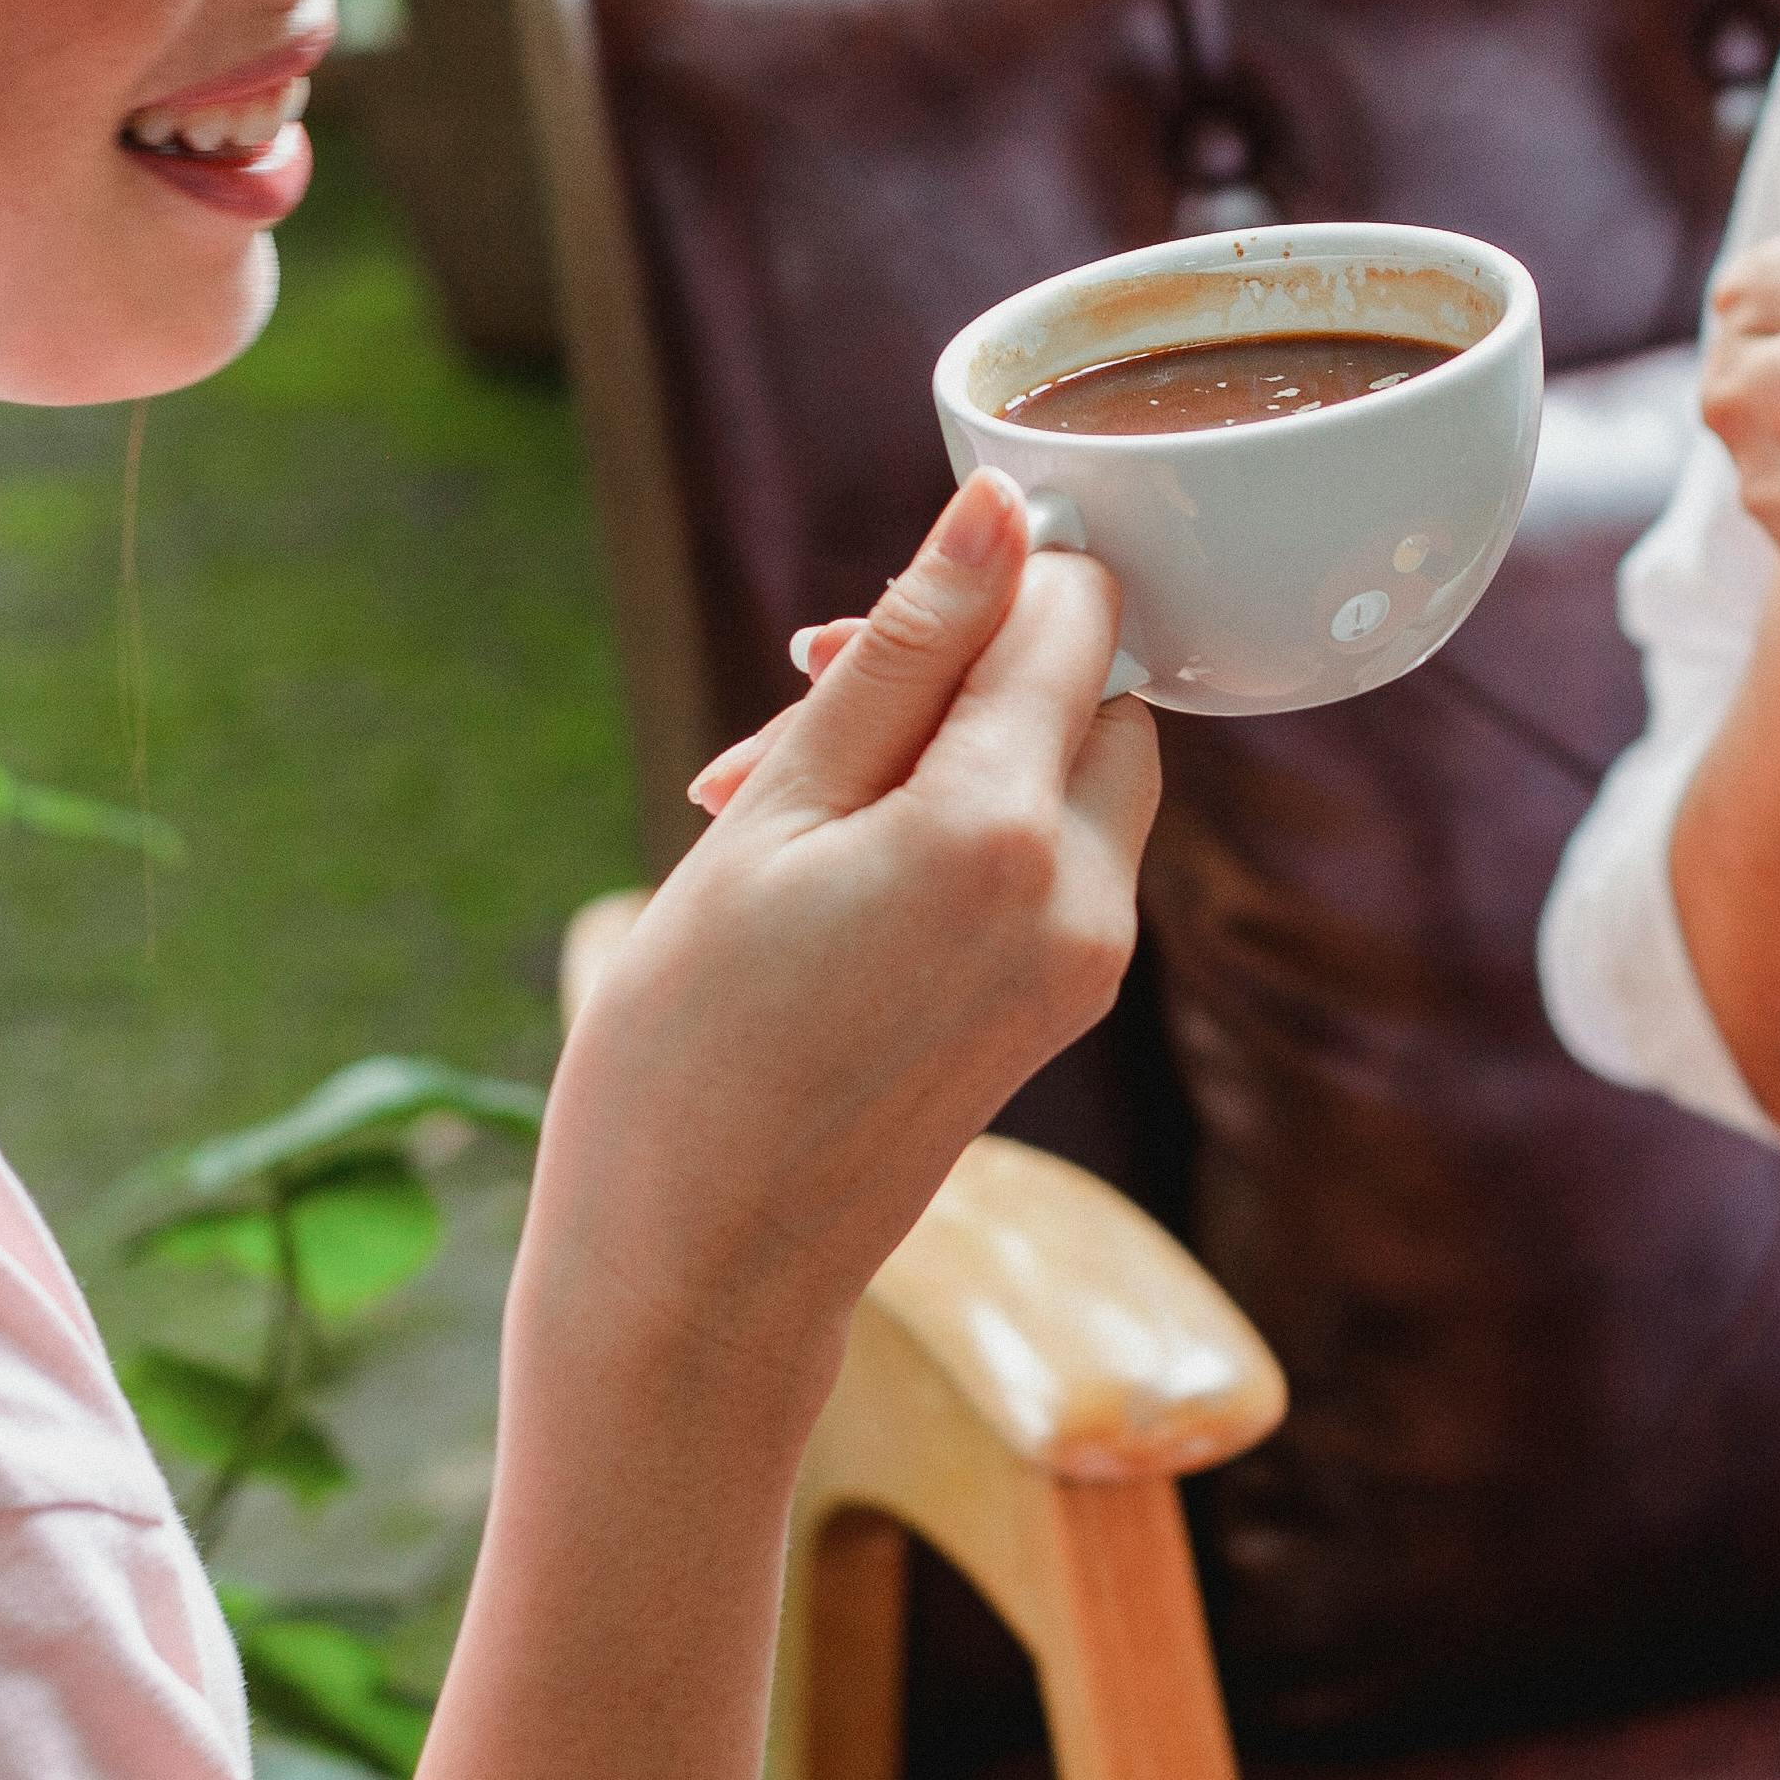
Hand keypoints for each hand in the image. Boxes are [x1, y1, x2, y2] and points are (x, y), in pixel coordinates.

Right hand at [554, 470, 1161, 1353]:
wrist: (696, 1268)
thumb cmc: (687, 1044)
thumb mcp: (774, 812)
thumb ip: (902, 653)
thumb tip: (1000, 510)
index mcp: (1002, 832)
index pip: (1074, 615)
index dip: (983, 583)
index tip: (862, 629)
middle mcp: (1082, 897)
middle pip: (1093, 691)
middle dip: (970, 668)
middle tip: (804, 709)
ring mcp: (1087, 962)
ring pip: (1071, 773)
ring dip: (957, 749)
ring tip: (787, 806)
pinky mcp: (1066, 1005)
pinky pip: (1049, 860)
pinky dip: (965, 831)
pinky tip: (829, 872)